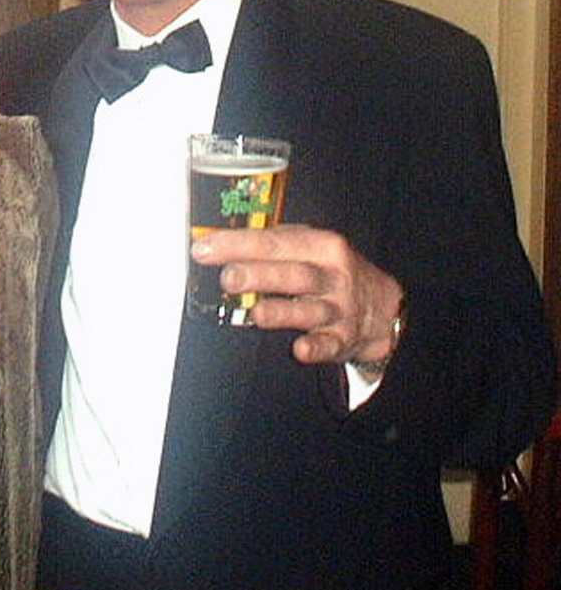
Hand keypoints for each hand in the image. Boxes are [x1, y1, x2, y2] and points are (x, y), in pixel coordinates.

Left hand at [190, 224, 403, 366]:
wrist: (384, 305)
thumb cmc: (331, 270)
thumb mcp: (311, 245)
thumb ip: (272, 242)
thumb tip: (218, 240)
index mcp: (320, 246)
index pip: (275, 241)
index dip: (239, 244)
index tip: (205, 249)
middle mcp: (331, 276)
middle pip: (294, 274)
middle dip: (259, 276)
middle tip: (227, 279)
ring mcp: (339, 309)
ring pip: (309, 310)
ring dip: (282, 312)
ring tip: (256, 313)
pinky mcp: (343, 339)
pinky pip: (329, 345)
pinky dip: (315, 348)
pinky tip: (300, 349)